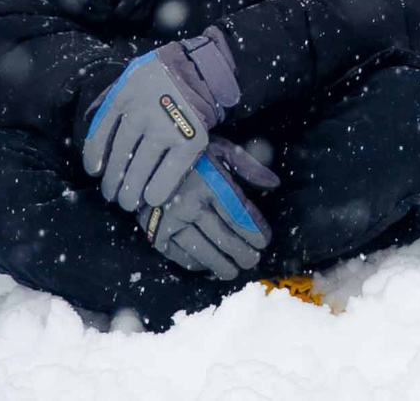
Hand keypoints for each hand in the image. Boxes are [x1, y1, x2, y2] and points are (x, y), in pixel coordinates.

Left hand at [80, 32, 239, 210]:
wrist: (200, 71)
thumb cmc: (161, 79)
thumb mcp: (129, 81)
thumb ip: (112, 104)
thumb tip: (95, 142)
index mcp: (123, 98)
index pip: (99, 137)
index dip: (94, 160)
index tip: (95, 172)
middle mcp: (141, 114)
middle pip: (119, 160)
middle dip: (112, 184)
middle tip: (113, 195)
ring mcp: (166, 129)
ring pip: (139, 174)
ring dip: (130, 194)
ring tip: (128, 202)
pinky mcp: (189, 142)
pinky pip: (167, 178)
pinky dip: (156, 192)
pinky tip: (151, 199)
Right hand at [140, 140, 278, 279]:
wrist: (146, 154)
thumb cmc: (189, 151)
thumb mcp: (221, 148)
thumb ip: (248, 166)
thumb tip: (274, 183)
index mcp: (208, 182)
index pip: (238, 215)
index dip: (254, 231)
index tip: (264, 241)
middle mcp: (188, 203)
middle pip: (223, 237)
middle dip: (242, 253)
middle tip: (253, 260)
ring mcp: (170, 219)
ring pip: (202, 251)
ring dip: (220, 264)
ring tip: (233, 270)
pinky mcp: (154, 230)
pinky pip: (179, 255)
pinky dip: (195, 263)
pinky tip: (207, 265)